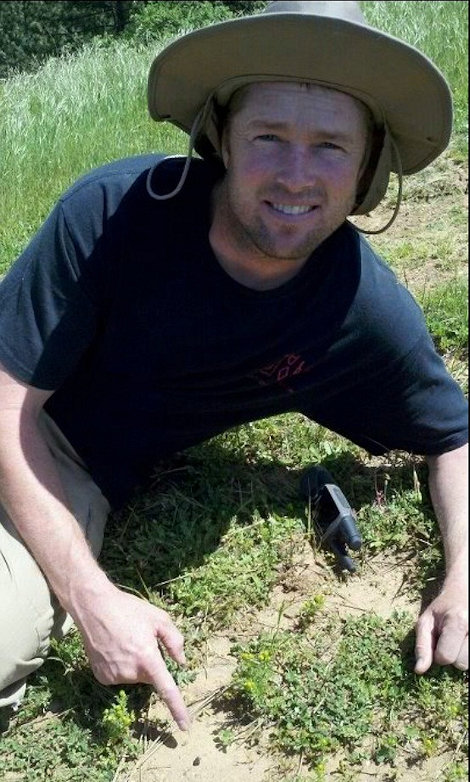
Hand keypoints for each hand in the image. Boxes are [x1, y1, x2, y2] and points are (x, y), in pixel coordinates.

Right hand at [74, 585, 189, 729]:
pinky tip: (113, 649)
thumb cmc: (129, 610)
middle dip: (150, 663)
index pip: (166, 690)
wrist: (94, 607)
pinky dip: (120, 666)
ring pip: (134, 676)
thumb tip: (181, 662)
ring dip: (134, 664)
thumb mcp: (159, 618)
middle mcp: (131, 672)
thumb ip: (174, 641)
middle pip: (150, 676)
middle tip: (141, 640)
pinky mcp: (102, 677)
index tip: (184, 726)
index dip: (177, 709)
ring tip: (124, 640)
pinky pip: (119, 676)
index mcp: (148, 658)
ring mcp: (114, 676)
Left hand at [414, 582, 467, 673]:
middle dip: (452, 655)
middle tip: (450, 639)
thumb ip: (422, 646)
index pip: (446, 656)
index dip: (438, 654)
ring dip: (463, 656)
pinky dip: (468, 654)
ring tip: (459, 640)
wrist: (464, 592)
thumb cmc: (442, 609)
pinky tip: (465, 642)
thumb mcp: (426, 621)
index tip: (438, 641)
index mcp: (457, 621)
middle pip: (461, 663)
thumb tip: (419, 670)